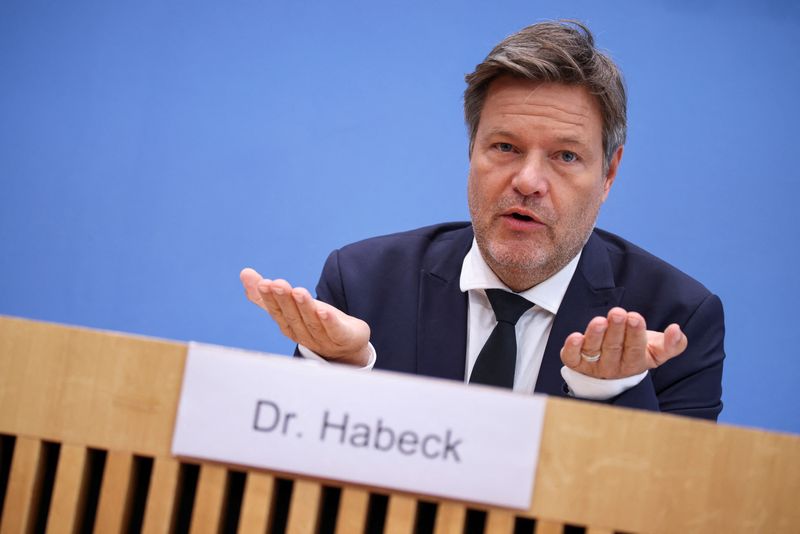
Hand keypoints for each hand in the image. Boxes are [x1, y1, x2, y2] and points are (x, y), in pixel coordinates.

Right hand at [240, 268, 370, 365]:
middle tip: (278, 283)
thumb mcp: (290, 308)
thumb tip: (245, 273)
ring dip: (304, 307)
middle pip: (292, 316)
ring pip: (312, 322)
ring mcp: (323, 338)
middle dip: (284, 300)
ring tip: (298, 291)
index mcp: (288, 325)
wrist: (346, 346)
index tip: (264, 283)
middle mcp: (303, 333)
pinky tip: (324, 311)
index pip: (277, 311)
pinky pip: (334, 331)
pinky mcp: (343, 338)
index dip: (270, 298)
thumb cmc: (314, 323)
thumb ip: (266, 296)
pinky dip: (329, 322)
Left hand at [560, 307, 687, 378]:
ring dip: (595, 335)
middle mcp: (612, 366)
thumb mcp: (657, 350)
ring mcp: (592, 365)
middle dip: (616, 329)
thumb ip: (672, 344)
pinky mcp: (575, 362)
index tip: (635, 317)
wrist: (612, 368)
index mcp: (634, 363)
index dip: (635, 333)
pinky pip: (572, 357)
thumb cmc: (635, 351)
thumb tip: (677, 330)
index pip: (635, 349)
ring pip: (593, 350)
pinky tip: (575, 337)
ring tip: (600, 321)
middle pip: (613, 348)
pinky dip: (572, 348)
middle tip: (618, 313)